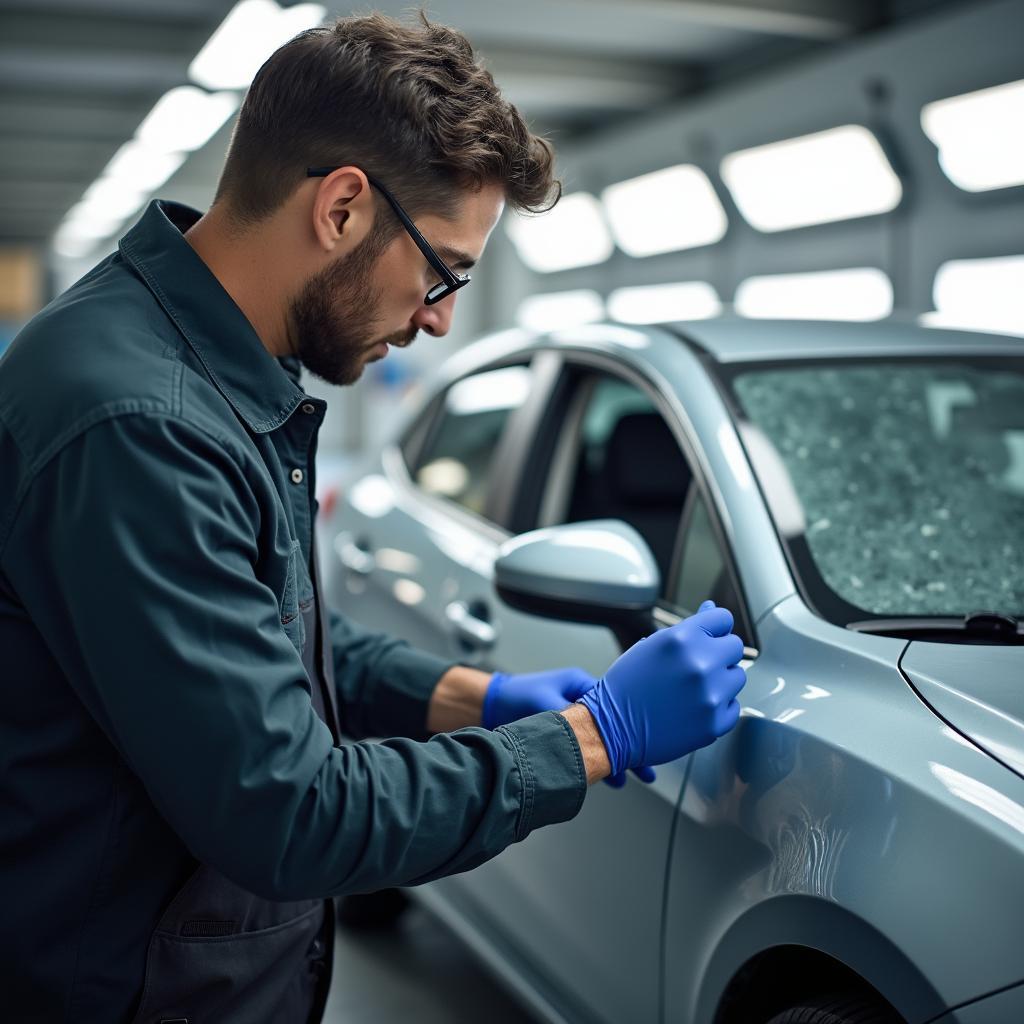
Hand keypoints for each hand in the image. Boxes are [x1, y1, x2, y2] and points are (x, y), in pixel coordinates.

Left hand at [484, 668, 655, 787]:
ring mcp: (572, 716)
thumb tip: (588, 740)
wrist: (489, 704)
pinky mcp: (562, 732)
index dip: (632, 731)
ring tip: (624, 778)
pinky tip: (603, 774)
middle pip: (613, 727)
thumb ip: (568, 719)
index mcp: (581, 686)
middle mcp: (581, 700)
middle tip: (645, 770)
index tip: (644, 748)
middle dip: (629, 749)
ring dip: (612, 757)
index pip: (617, 709)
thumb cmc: (516, 696)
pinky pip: (586, 747)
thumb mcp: (546, 703)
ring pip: (602, 739)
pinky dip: (596, 759)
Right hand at [577, 600, 745, 775]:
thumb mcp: (653, 645)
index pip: (723, 619)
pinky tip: (694, 708)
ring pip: (737, 677)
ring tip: (691, 690)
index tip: (707, 639)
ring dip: (720, 681)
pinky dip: (718, 708)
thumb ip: (688, 628)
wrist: (611, 727)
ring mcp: (710, 695)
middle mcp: (700, 664)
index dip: (714, 629)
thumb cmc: (627, 685)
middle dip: (718, 654)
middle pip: (735, 647)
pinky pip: (733, 706)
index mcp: (682, 639)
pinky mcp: (714, 722)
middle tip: (696, 668)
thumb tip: (711, 610)